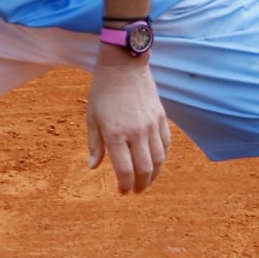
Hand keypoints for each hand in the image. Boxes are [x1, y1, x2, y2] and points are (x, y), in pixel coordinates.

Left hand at [86, 55, 168, 193]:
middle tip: (136, 191)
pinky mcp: (161, 117)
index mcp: (115, 134)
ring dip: (154, 174)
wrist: (124, 66)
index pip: (124, 170)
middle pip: (144, 169)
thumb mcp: (92, 117)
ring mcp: (151, 125)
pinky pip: (166, 144)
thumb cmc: (103, 91)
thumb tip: (93, 167)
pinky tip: (157, 162)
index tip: (122, 192)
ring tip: (147, 181)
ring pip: (159, 159)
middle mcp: (136, 132)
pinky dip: (163, 157)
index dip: (124, 185)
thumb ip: (94, 144)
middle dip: (141, 184)